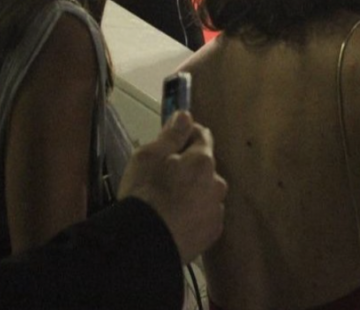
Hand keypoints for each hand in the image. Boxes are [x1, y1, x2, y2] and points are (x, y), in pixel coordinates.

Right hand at [118, 112, 227, 262]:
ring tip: (167, 204)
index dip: (186, 135)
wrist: (143, 244)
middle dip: (188, 168)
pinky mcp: (212, 233)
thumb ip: (171, 135)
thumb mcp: (148, 157)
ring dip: (192, 192)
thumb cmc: (143, 195)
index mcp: (202, 161)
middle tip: (163, 178)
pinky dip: (193, 215)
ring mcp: (216, 209)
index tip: (172, 140)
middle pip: (205, 166)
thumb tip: (185, 115)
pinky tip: (174, 221)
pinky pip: (204, 215)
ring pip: (205, 192)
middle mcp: (216, 182)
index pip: (202, 136)